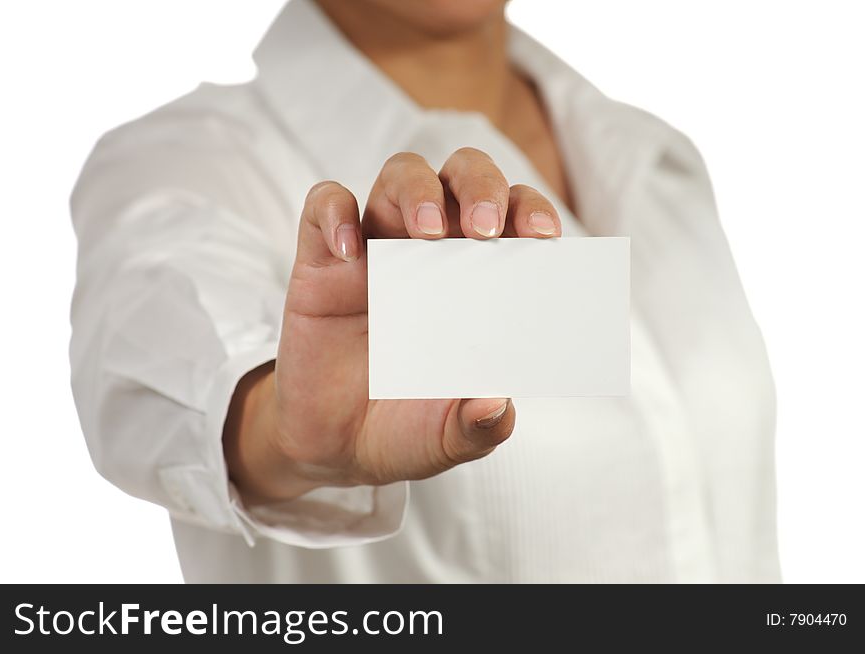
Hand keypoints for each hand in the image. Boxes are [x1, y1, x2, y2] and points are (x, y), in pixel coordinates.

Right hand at [224, 147, 561, 503]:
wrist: (333, 447)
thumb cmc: (404, 428)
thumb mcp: (448, 438)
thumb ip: (477, 427)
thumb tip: (496, 406)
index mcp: (477, 280)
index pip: (512, 217)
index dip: (530, 211)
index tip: (544, 236)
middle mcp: (430, 252)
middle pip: (461, 177)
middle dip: (480, 186)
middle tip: (485, 228)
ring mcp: (376, 250)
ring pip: (400, 175)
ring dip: (418, 191)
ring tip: (427, 234)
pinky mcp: (321, 260)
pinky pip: (325, 206)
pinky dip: (336, 214)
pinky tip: (348, 251)